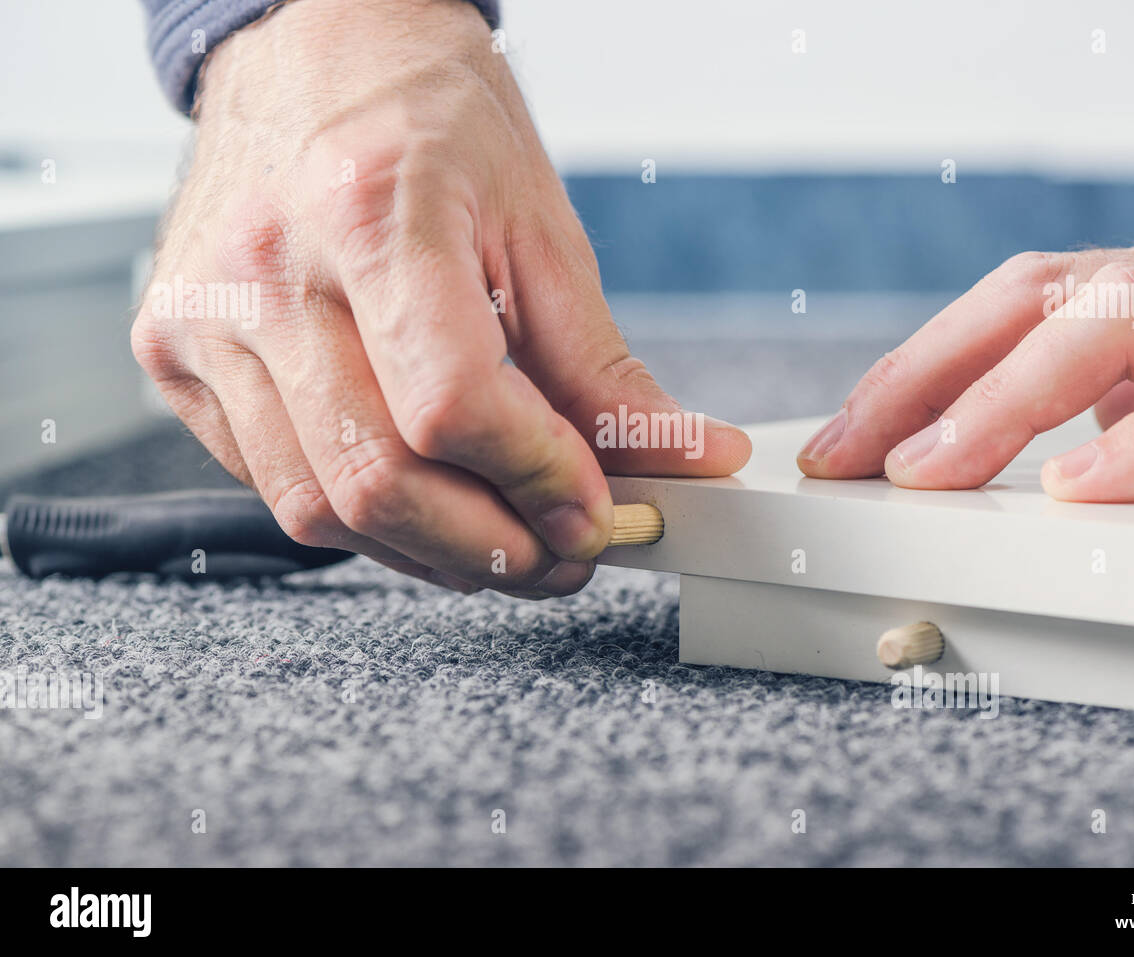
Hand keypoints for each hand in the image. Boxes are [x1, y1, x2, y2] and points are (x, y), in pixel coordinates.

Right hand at [132, 0, 749, 596]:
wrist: (316, 49)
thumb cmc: (427, 117)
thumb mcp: (541, 228)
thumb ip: (604, 367)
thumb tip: (684, 459)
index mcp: (371, 210)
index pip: (452, 406)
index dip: (537, 480)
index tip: (594, 508)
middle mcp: (266, 269)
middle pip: (379, 481)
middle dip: (494, 548)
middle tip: (561, 552)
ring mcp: (204, 316)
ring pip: (318, 507)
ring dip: (430, 551)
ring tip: (500, 536)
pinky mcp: (173, 351)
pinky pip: (271, 483)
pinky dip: (362, 516)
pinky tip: (419, 492)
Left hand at [798, 227, 1133, 501]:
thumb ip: (1133, 406)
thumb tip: (1044, 450)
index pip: (1014, 302)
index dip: (918, 365)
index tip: (841, 436)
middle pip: (1038, 292)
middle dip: (926, 373)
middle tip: (845, 452)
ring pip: (1119, 315)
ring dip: (1004, 397)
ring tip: (926, 470)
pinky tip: (1081, 490)